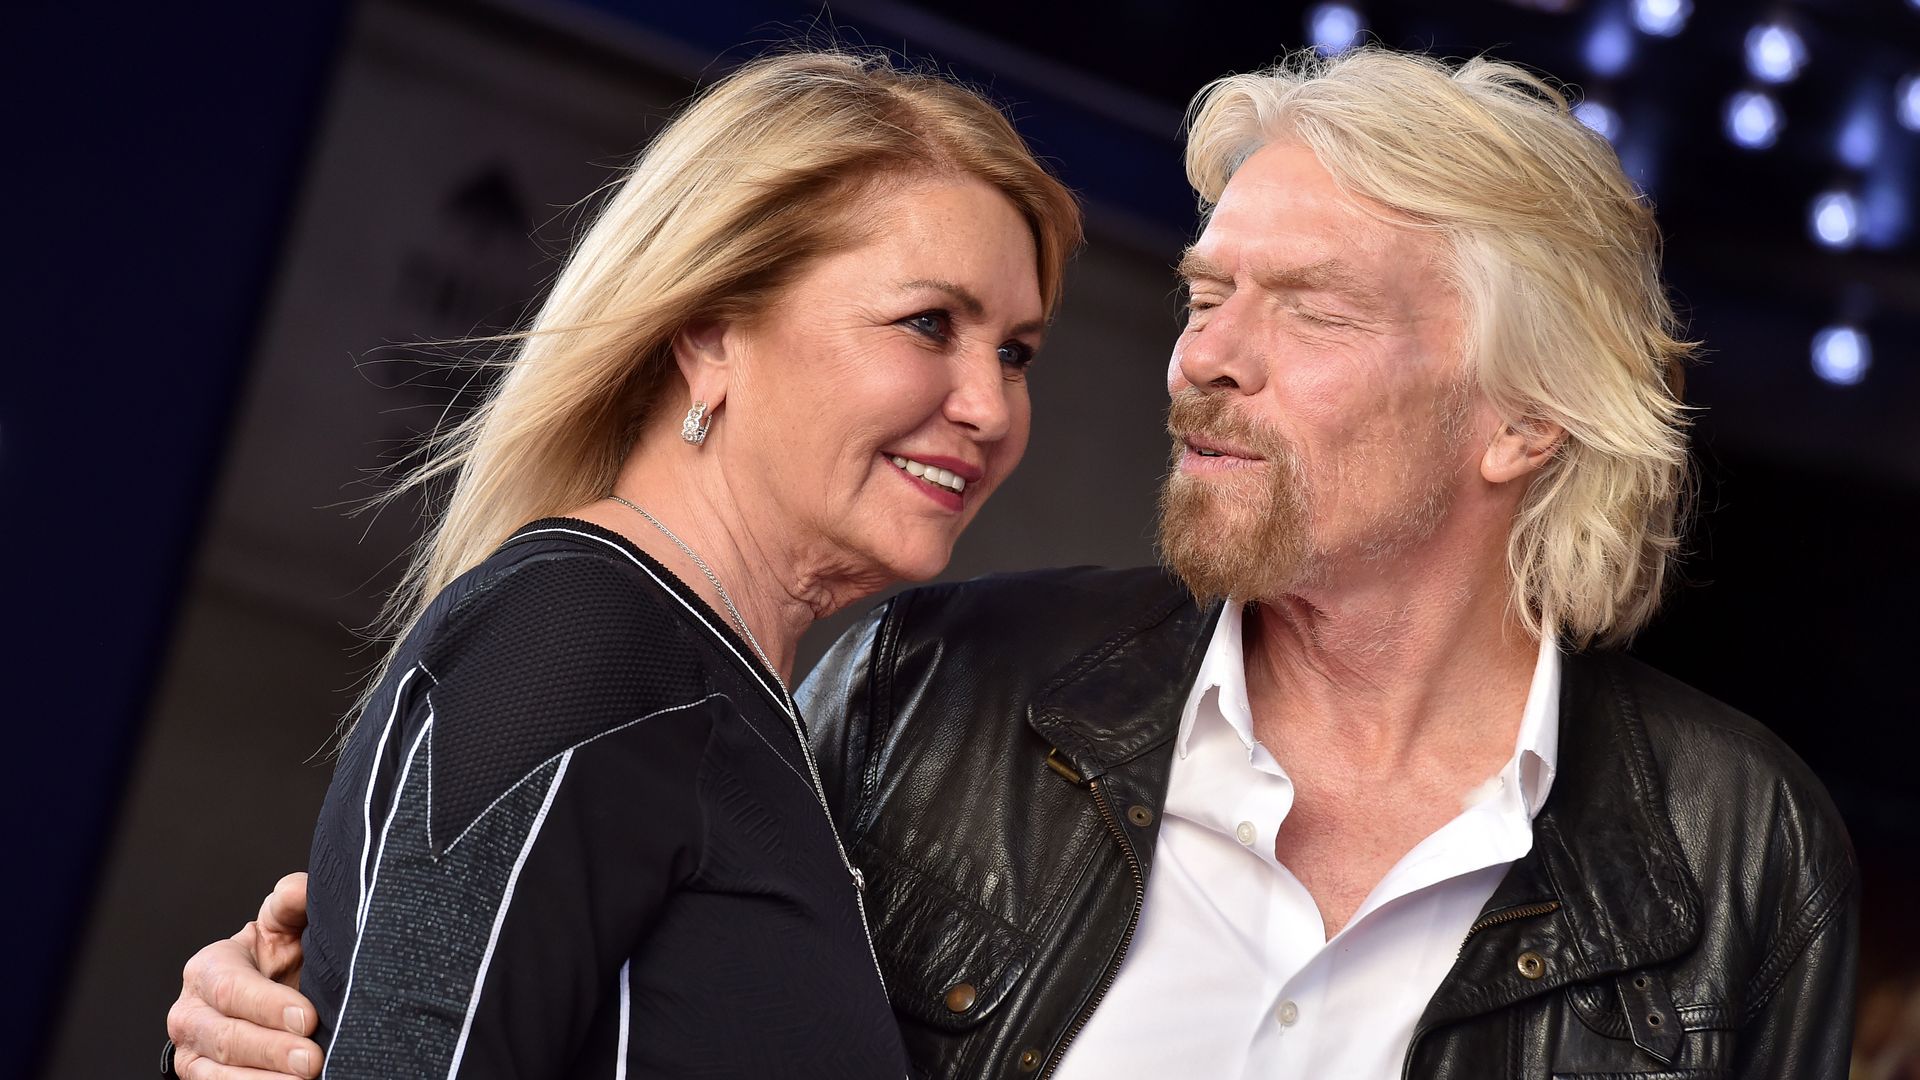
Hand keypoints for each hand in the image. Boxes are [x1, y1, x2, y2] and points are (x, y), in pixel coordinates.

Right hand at [166, 873, 321, 1078]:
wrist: (272, 991)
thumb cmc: (278, 956)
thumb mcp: (284, 924)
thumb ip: (291, 902)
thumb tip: (299, 889)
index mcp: (208, 968)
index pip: (232, 990)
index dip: (269, 1006)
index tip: (309, 1018)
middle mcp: (190, 1013)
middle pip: (226, 1037)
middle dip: (271, 1050)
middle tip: (312, 1059)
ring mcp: (193, 1052)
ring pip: (220, 1074)